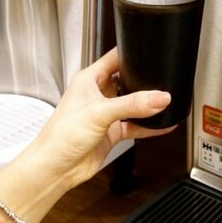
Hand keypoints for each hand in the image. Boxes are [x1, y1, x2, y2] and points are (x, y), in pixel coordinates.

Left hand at [17, 47, 174, 192]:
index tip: (151, 53)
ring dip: (147, 105)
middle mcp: (97, 94)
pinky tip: (163, 125)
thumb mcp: (99, 112)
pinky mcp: (111, 132)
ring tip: (166, 102)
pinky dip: (149, 126)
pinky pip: (135, 125)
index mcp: (89, 80)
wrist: (55, 169)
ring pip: (133, 104)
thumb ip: (132, 104)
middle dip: (144, 81)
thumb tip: (159, 97)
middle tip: (163, 81)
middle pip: (127, 81)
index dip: (132, 54)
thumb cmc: (61, 136)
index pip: (115, 58)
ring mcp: (105, 114)